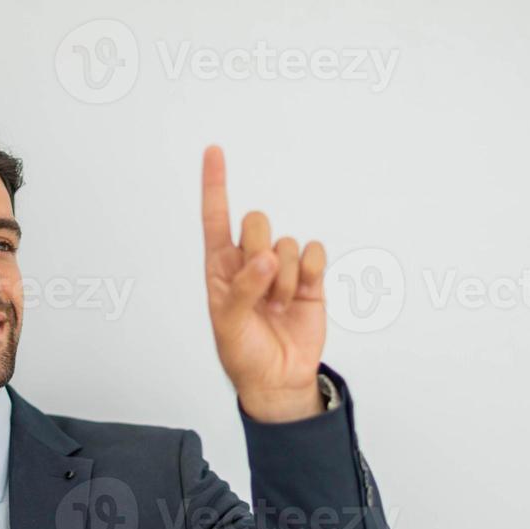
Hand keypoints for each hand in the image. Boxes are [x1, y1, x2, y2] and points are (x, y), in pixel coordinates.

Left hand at [200, 145, 327, 421]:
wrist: (279, 378)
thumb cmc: (242, 352)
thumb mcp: (227, 325)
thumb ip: (241, 289)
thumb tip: (266, 259)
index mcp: (220, 266)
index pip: (216, 217)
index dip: (215, 183)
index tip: (214, 150)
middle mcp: (250, 260)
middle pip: (256, 222)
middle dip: (260, 252)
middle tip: (262, 287)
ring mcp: (282, 267)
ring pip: (287, 243)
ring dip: (284, 279)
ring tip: (277, 308)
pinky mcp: (310, 278)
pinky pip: (314, 252)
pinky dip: (310, 271)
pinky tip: (301, 294)